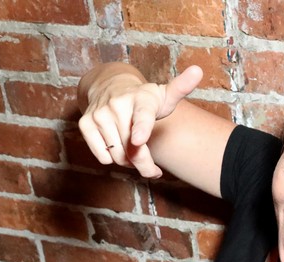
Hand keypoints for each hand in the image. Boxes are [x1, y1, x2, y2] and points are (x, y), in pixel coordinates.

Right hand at [78, 65, 203, 178]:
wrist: (109, 86)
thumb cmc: (144, 98)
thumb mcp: (164, 94)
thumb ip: (182, 88)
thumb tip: (198, 70)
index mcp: (142, 100)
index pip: (142, 116)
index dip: (141, 129)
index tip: (139, 139)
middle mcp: (118, 105)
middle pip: (134, 149)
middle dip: (146, 165)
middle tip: (154, 170)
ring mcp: (99, 114)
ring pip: (118, 156)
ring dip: (129, 162)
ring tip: (135, 150)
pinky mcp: (85, 124)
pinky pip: (102, 156)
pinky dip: (112, 159)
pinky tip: (118, 148)